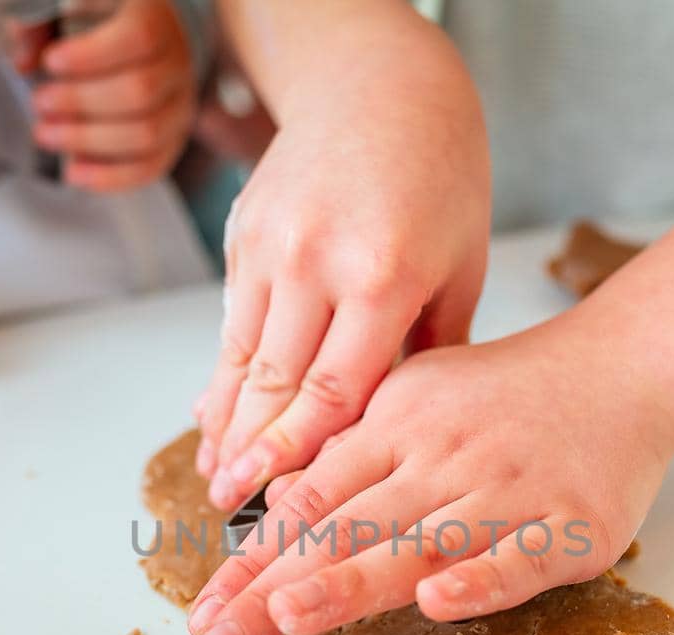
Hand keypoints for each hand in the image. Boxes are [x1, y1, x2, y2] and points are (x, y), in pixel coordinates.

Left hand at [14, 0, 197, 191]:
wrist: (145, 41)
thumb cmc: (98, 21)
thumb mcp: (69, 7)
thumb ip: (42, 22)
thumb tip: (24, 60)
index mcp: (153, 16)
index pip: (139, 38)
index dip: (92, 55)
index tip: (50, 62)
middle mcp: (176, 61)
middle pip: (140, 92)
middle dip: (80, 102)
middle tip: (39, 102)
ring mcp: (180, 105)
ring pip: (146, 134)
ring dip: (88, 141)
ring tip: (45, 134)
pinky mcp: (173, 140)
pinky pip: (150, 167)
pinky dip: (109, 177)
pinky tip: (73, 172)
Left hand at [184, 314, 673, 634]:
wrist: (622, 365)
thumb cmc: (507, 397)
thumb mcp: (414, 400)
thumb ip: (351, 453)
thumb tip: (278, 501)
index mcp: (393, 426)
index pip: (307, 503)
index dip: (252, 562)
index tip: (204, 615)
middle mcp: (439, 456)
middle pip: (344, 531)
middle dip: (270, 592)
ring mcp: (505, 489)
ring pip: (419, 542)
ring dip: (351, 581)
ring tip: (286, 618)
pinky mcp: (570, 523)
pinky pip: (520, 556)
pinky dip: (479, 578)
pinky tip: (438, 604)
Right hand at [193, 39, 490, 512]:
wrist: (381, 86)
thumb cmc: (439, 178)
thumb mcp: (460, 265)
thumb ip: (430, 352)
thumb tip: (401, 434)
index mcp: (381, 277)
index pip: (333, 392)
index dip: (300, 458)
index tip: (278, 506)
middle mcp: (315, 262)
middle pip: (274, 385)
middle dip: (249, 457)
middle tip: (230, 510)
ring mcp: (270, 247)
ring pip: (239, 359)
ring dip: (224, 425)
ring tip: (213, 478)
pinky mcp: (243, 236)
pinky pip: (230, 323)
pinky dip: (221, 375)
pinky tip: (213, 417)